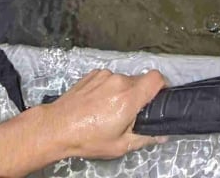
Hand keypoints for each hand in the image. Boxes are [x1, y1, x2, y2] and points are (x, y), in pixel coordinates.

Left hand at [42, 68, 166, 160]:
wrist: (57, 127)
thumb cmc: (87, 139)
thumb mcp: (119, 146)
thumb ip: (144, 138)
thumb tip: (161, 134)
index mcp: (128, 98)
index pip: (156, 78)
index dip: (162, 86)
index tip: (158, 98)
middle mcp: (119, 81)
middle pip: (140, 80)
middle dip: (139, 95)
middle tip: (129, 113)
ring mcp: (105, 75)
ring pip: (124, 80)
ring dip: (122, 92)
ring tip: (109, 110)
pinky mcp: (93, 73)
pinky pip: (109, 78)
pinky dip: (108, 88)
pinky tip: (98, 103)